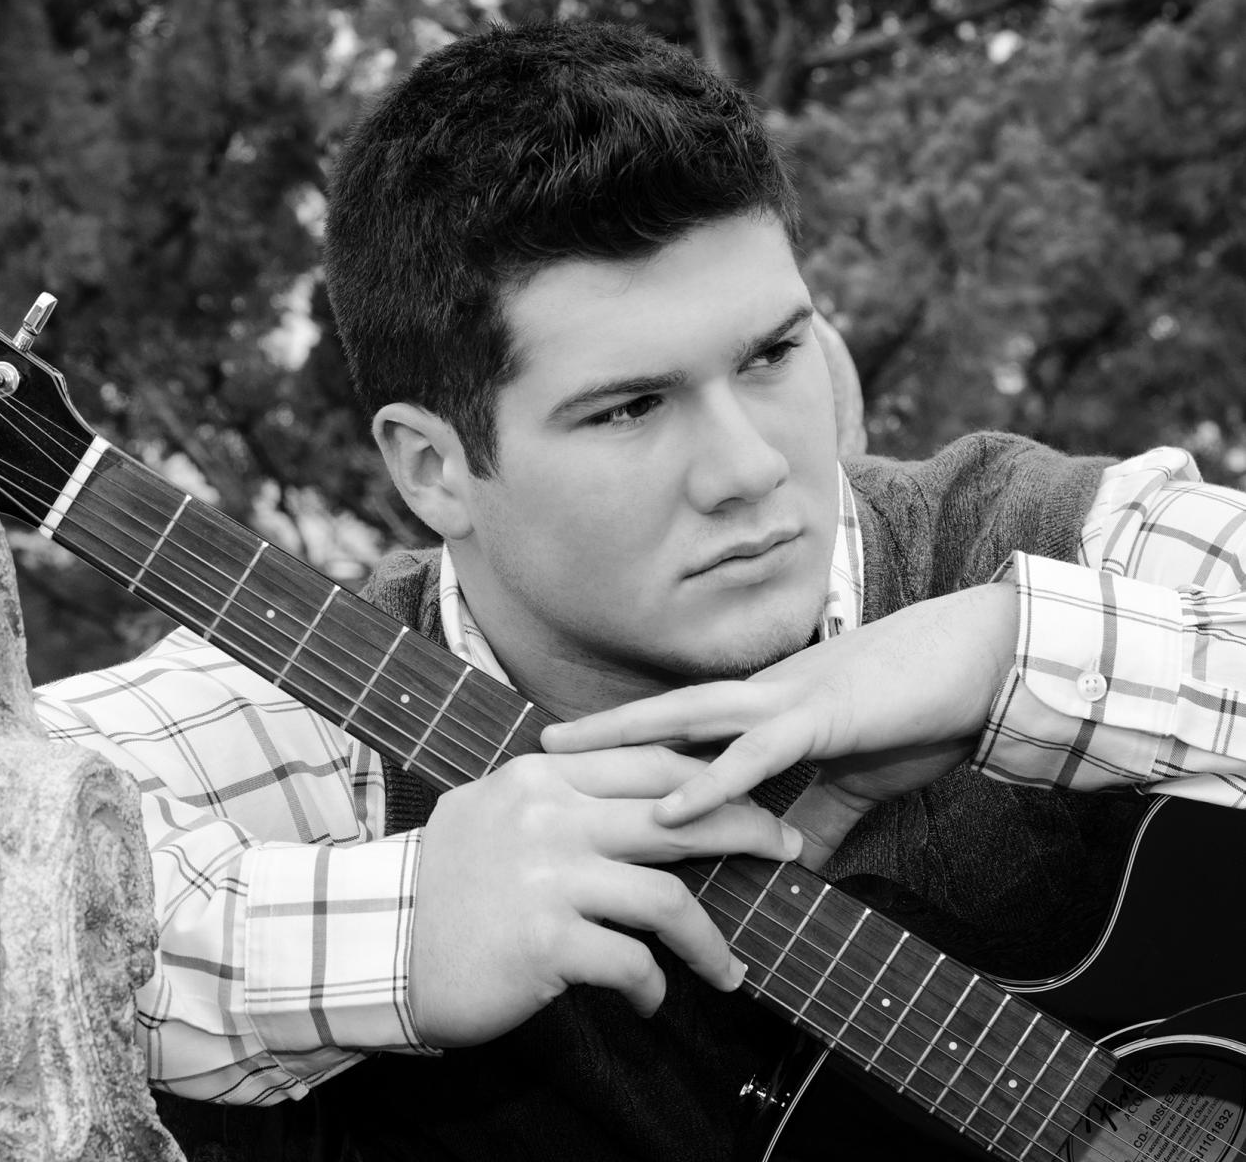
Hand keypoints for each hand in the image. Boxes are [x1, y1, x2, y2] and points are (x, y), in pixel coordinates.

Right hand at [409, 746, 803, 1047]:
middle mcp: (549, 818)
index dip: (714, 779)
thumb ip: (554, 797)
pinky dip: (653, 988)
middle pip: (680, 815)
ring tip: (729, 970)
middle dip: (747, 831)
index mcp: (540, 778)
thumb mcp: (490, 812)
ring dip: (713, 942)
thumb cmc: (439, 887)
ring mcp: (549, 880)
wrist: (374, 945)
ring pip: (670, 899)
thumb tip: (627, 796)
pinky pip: (633, 964)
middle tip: (784, 853)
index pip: (650, 762)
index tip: (752, 797)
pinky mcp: (547, 942)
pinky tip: (650, 1001)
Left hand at [538, 583, 1018, 865]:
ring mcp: (789, 701)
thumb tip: (790, 863)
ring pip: (687, 718)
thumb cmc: (925, 711)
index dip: (629, 738)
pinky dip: (710, 783)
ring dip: (623, 738)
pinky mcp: (823, 719)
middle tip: (536, 747)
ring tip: (565, 757)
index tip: (575, 758)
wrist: (987, 662)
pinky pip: (754, 755)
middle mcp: (765, 696)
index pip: (686, 723)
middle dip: (599, 730)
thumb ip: (820, 817)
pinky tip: (668, 809)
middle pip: (662, 712)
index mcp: (771, 707)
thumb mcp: (860, 776)